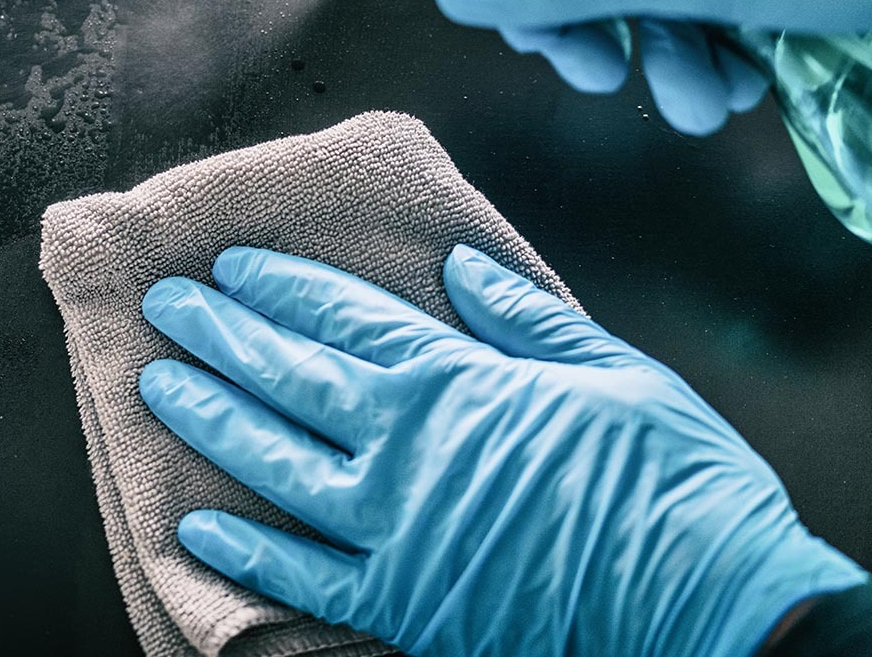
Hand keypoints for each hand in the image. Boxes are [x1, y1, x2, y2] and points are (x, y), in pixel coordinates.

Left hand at [140, 245, 865, 656]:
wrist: (712, 606)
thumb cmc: (670, 476)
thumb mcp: (610, 368)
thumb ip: (522, 316)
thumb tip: (459, 266)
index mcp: (460, 379)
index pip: (346, 316)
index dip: (281, 286)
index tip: (231, 266)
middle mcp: (410, 446)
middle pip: (291, 377)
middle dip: (222, 334)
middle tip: (165, 306)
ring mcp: (399, 528)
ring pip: (277, 464)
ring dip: (212, 419)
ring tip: (160, 385)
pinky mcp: (406, 602)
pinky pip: (306, 576)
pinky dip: (246, 550)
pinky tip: (196, 525)